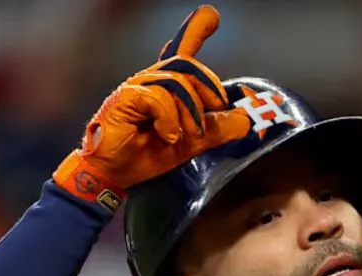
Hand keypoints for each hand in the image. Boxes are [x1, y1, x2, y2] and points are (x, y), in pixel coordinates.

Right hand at [52, 5, 250, 210]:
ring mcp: (138, 86)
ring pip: (176, 82)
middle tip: (217, 110)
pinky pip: (157, 97)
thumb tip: (245, 120)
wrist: (116, 173)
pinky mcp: (125, 98)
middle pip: (187, 64)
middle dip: (209, 87)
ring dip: (190, 111)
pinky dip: (168, 119)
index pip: (182, 49)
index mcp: (168, 86)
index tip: (211, 15)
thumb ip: (217, 129)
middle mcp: (152, 80)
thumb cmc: (147, 154)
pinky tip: (167, 135)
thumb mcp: (192, 142)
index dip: (195, 29)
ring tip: (187, 135)